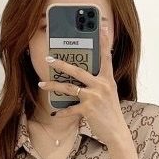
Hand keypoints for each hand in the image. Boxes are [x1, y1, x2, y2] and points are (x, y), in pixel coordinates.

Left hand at [40, 25, 128, 145]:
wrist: (117, 132)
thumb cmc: (111, 113)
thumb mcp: (110, 94)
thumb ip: (101, 83)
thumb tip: (87, 77)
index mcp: (108, 80)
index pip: (106, 57)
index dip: (103, 42)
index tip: (101, 27)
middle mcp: (101, 85)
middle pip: (78, 70)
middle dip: (61, 64)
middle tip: (48, 59)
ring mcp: (94, 97)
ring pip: (69, 87)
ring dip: (53, 85)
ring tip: (41, 83)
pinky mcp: (88, 109)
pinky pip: (70, 108)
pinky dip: (62, 112)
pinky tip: (55, 113)